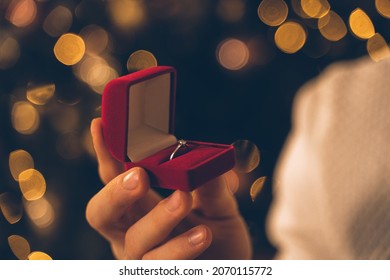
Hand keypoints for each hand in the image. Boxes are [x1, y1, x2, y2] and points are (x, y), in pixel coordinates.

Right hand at [86, 118, 251, 258]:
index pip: (114, 178)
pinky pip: (160, 265)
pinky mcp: (157, 276)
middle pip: (101, 214)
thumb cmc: (220, 240)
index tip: (102, 125)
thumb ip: (211, 188)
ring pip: (135, 241)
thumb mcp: (220, 209)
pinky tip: (203, 233)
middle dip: (115, 192)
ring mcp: (142, 260)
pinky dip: (180, 247)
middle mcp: (132, 233)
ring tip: (184, 198)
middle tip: (139, 175)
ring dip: (159, 218)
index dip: (105, 154)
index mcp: (140, 209)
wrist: (233, 270)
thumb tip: (204, 159)